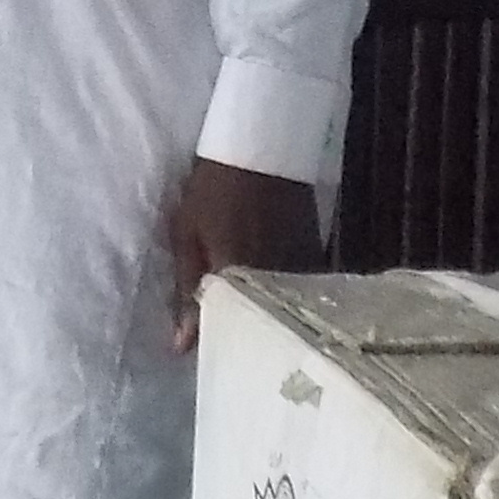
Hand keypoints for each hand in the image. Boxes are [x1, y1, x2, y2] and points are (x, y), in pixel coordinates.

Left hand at [167, 155, 325, 345]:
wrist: (261, 143)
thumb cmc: (213, 188)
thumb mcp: (187, 234)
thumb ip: (186, 290)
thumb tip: (181, 346)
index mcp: (238, 274)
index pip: (229, 328)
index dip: (218, 344)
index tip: (211, 356)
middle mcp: (275, 276)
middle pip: (262, 322)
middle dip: (247, 335)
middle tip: (233, 345)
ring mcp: (301, 264)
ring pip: (285, 308)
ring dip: (270, 317)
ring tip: (257, 328)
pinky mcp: (317, 251)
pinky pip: (304, 289)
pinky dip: (290, 298)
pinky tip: (280, 302)